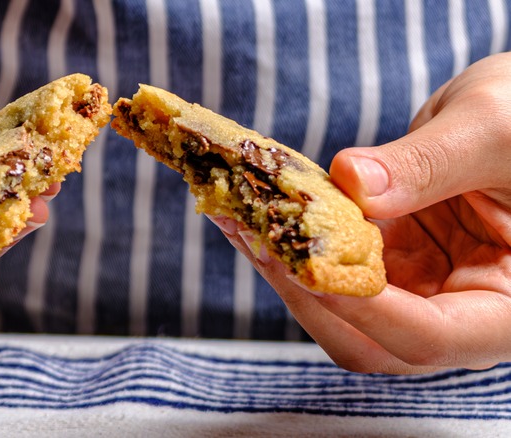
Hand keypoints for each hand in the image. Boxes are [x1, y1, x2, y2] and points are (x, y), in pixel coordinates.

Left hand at [215, 52, 510, 373]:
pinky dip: (294, 242)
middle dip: (306, 295)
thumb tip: (349, 182)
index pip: (430, 337)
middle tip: (255, 237)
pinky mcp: (389, 263)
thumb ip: (430, 163)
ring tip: (238, 215)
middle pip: (371, 341)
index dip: (363, 310)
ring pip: (340, 311)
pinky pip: (334, 268)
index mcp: (510, 308)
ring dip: (286, 268)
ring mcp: (419, 290)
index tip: (306, 265)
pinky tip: (258, 208)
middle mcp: (461, 313)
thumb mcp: (496, 130)